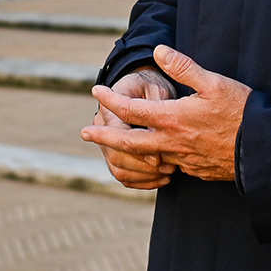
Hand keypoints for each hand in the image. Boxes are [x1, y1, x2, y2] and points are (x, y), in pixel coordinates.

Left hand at [81, 45, 250, 183]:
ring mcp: (183, 160)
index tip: (95, 91)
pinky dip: (157, 159)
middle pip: (128, 142)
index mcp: (173, 118)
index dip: (110, 100)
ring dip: (128, 150)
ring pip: (148, 157)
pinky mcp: (196, 171)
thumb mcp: (214, 82)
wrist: (265, 150)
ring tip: (116, 144)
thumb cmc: (242, 112)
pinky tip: (159, 153)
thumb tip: (159, 51)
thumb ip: (184, 67)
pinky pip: (170, 165)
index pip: (131, 109)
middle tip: (86, 132)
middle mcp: (172, 143)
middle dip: (104, 136)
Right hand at [83, 66, 177, 189]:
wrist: (144, 90)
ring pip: (118, 168)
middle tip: (167, 167)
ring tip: (168, 172)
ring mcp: (105, 142)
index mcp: (109, 107)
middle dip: (141, 164)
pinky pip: (123, 176)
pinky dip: (142, 181)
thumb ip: (155, 109)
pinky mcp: (114, 154)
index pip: (117, 132)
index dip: (138, 147)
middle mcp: (102, 126)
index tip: (159, 156)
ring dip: (143, 175)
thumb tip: (154, 134)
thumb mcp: (157, 90)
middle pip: (114, 154)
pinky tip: (163, 179)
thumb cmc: (154, 88)